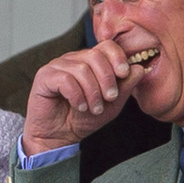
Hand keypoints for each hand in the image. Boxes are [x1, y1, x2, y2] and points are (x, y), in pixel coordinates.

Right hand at [23, 40, 144, 154]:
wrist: (60, 136)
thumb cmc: (83, 118)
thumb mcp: (111, 105)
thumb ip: (125, 87)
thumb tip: (139, 68)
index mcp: (90, 61)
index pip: (106, 46)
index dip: (118, 57)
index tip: (124, 74)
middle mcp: (73, 59)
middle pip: (95, 55)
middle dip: (107, 79)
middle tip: (110, 98)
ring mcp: (57, 66)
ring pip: (81, 69)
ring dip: (92, 92)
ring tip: (94, 108)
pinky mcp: (44, 77)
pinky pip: (64, 79)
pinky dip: (76, 95)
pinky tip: (79, 106)